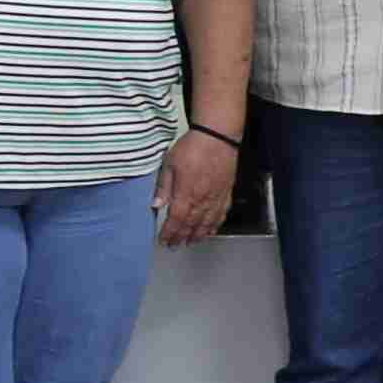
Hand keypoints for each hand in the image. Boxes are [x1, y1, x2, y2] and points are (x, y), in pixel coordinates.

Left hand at [155, 129, 234, 246]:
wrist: (218, 137)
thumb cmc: (193, 147)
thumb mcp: (170, 163)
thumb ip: (164, 186)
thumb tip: (156, 204)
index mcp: (186, 193)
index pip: (176, 219)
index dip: (170, 232)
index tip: (164, 240)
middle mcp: (202, 199)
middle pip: (191, 224)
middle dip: (182, 236)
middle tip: (175, 245)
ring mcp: (216, 197)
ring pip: (207, 222)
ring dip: (198, 235)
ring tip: (191, 242)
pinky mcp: (226, 192)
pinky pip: (221, 214)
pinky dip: (215, 225)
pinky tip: (211, 230)